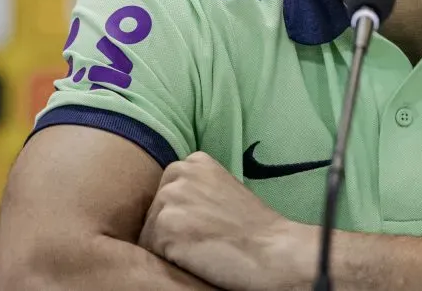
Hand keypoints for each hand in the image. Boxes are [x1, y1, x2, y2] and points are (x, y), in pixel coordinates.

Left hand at [139, 152, 313, 290]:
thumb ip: (196, 188)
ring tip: (201, 248)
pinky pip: (150, 251)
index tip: (204, 224)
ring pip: (149, 231)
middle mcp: (179, 173)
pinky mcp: (164, 227)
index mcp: (196, 161)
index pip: (167, 191)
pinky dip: (168, 260)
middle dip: (170, 229)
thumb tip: (167, 204)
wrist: (271, 249)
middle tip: (203, 238)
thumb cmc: (252, 227)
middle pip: (154, 210)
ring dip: (168, 246)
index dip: (181, 215)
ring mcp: (170, 199)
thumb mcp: (222, 189)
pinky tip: (196, 257)